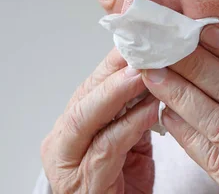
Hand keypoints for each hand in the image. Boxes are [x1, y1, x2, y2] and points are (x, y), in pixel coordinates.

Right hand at [41, 49, 160, 193]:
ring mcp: (70, 165)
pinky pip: (108, 148)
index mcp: (72, 126)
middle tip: (141, 52)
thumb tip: (154, 72)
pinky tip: (153, 110)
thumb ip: (132, 110)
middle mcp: (64, 142)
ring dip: (119, 93)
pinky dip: (131, 125)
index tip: (140, 38)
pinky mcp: (86, 184)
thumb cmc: (121, 182)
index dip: (114, 61)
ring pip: (86, 119)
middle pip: (84, 97)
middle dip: (113, 72)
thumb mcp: (126, 139)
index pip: (92, 85)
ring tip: (145, 74)